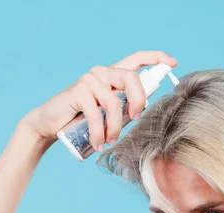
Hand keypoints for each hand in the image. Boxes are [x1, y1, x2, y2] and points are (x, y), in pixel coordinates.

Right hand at [16, 50, 177, 149]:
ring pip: (115, 103)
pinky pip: (97, 114)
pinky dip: (99, 132)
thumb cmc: (82, 120)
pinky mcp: (77, 91)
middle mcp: (101, 72)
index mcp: (112, 74)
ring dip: (115, 127)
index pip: (136, 58)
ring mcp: (88, 80)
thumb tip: (146, 109)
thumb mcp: (107, 112)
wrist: (50, 124)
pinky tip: (98, 142)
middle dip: (139, 101)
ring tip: (109, 140)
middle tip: (135, 120)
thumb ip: (124, 106)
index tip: (173, 62)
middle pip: (131, 78)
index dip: (156, 57)